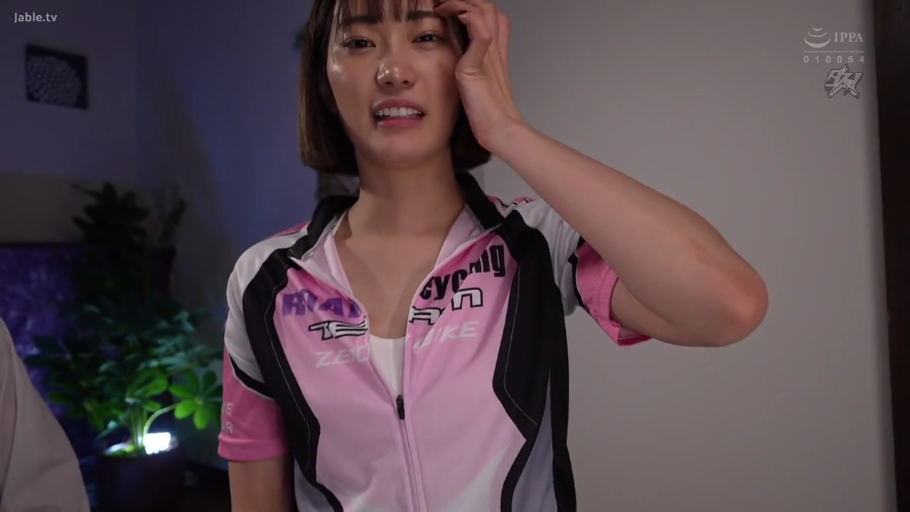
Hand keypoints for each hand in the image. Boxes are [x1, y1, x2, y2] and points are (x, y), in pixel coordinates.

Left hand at [435, 0, 523, 150]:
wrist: (500, 132)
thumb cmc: (490, 117)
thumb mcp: (478, 88)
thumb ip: (471, 73)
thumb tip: (457, 68)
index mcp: (496, 57)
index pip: (495, 19)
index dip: (477, 9)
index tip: (455, 11)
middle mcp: (495, 52)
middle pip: (490, 10)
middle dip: (467, 1)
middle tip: (445, 5)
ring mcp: (489, 58)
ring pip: (485, 13)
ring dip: (463, 4)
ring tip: (444, 7)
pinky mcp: (477, 67)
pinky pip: (480, 33)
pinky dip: (468, 18)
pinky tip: (456, 17)